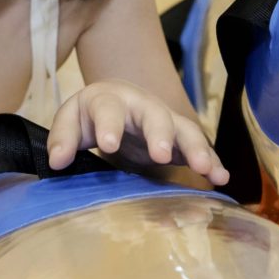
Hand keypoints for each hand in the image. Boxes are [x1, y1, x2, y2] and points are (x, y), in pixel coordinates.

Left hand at [48, 80, 226, 185]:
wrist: (117, 102)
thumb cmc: (92, 114)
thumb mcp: (72, 119)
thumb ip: (63, 137)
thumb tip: (58, 160)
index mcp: (111, 100)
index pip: (109, 109)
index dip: (108, 124)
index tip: (108, 143)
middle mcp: (143, 106)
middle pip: (155, 115)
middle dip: (160, 134)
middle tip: (160, 155)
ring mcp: (166, 122)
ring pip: (185, 130)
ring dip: (196, 149)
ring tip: (206, 169)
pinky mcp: (180, 140)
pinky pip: (199, 149)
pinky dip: (211, 162)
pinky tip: (221, 178)